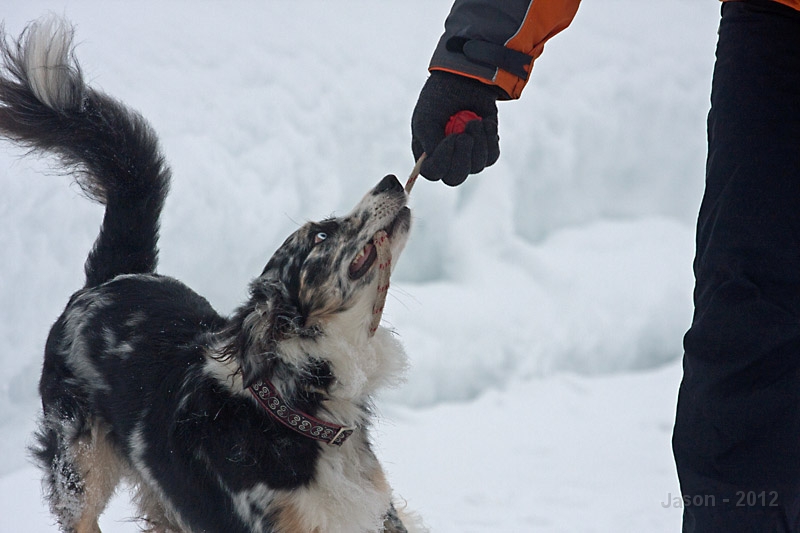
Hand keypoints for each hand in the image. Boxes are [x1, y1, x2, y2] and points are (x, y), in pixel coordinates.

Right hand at [411, 71, 500, 185]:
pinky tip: (485, 123)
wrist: (465, 79)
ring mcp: (467, 157)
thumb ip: (429, 141)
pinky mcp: (486, 150)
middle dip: (463, 157)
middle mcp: (446, 160)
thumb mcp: (427, 117)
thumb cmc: (439, 98)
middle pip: (455, 178)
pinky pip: (491, 157)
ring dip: (478, 143)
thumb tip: (437, 161)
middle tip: (465, 136)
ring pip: (476, 167)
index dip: (443, 160)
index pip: (434, 172)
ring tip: (475, 122)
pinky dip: (490, 139)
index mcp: (427, 154)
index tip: (452, 138)